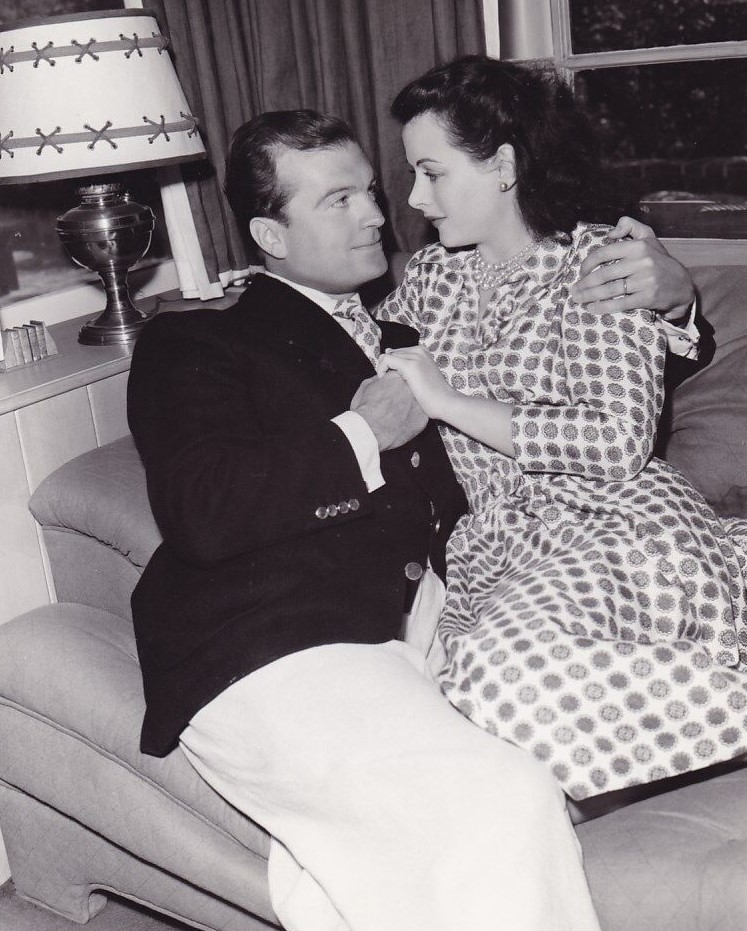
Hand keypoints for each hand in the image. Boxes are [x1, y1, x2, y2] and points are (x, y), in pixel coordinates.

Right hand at [350, 371, 427, 450]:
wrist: (370, 431)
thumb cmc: (365, 411)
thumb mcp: (364, 388)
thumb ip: (376, 379)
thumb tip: (380, 379)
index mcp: (396, 378)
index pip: (400, 374)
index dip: (394, 382)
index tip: (391, 388)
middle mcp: (410, 388)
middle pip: (410, 387)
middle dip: (403, 393)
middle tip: (394, 402)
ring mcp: (418, 403)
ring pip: (417, 401)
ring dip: (410, 405)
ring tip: (398, 413)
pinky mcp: (422, 419)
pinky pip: (421, 416)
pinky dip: (413, 418)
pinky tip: (403, 422)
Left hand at [377, 345, 455, 419]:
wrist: (445, 402)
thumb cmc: (433, 394)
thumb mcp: (419, 375)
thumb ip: (405, 364)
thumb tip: (387, 351)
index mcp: (422, 350)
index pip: (396, 352)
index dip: (391, 365)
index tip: (392, 378)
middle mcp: (418, 350)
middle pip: (390, 353)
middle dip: (386, 367)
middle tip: (390, 383)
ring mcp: (415, 356)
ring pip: (386, 356)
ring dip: (383, 369)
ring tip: (389, 383)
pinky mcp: (410, 365)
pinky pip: (386, 360)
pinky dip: (381, 370)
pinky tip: (385, 381)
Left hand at [570, 216, 694, 318]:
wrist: (681, 285)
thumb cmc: (658, 261)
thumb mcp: (649, 238)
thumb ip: (630, 226)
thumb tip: (610, 233)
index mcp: (638, 246)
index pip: (605, 253)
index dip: (588, 264)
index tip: (581, 272)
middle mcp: (642, 262)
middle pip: (604, 275)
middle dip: (584, 284)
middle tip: (573, 291)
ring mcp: (646, 281)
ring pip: (610, 290)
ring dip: (589, 296)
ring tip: (578, 300)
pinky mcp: (648, 297)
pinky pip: (620, 303)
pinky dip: (604, 307)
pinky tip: (592, 309)